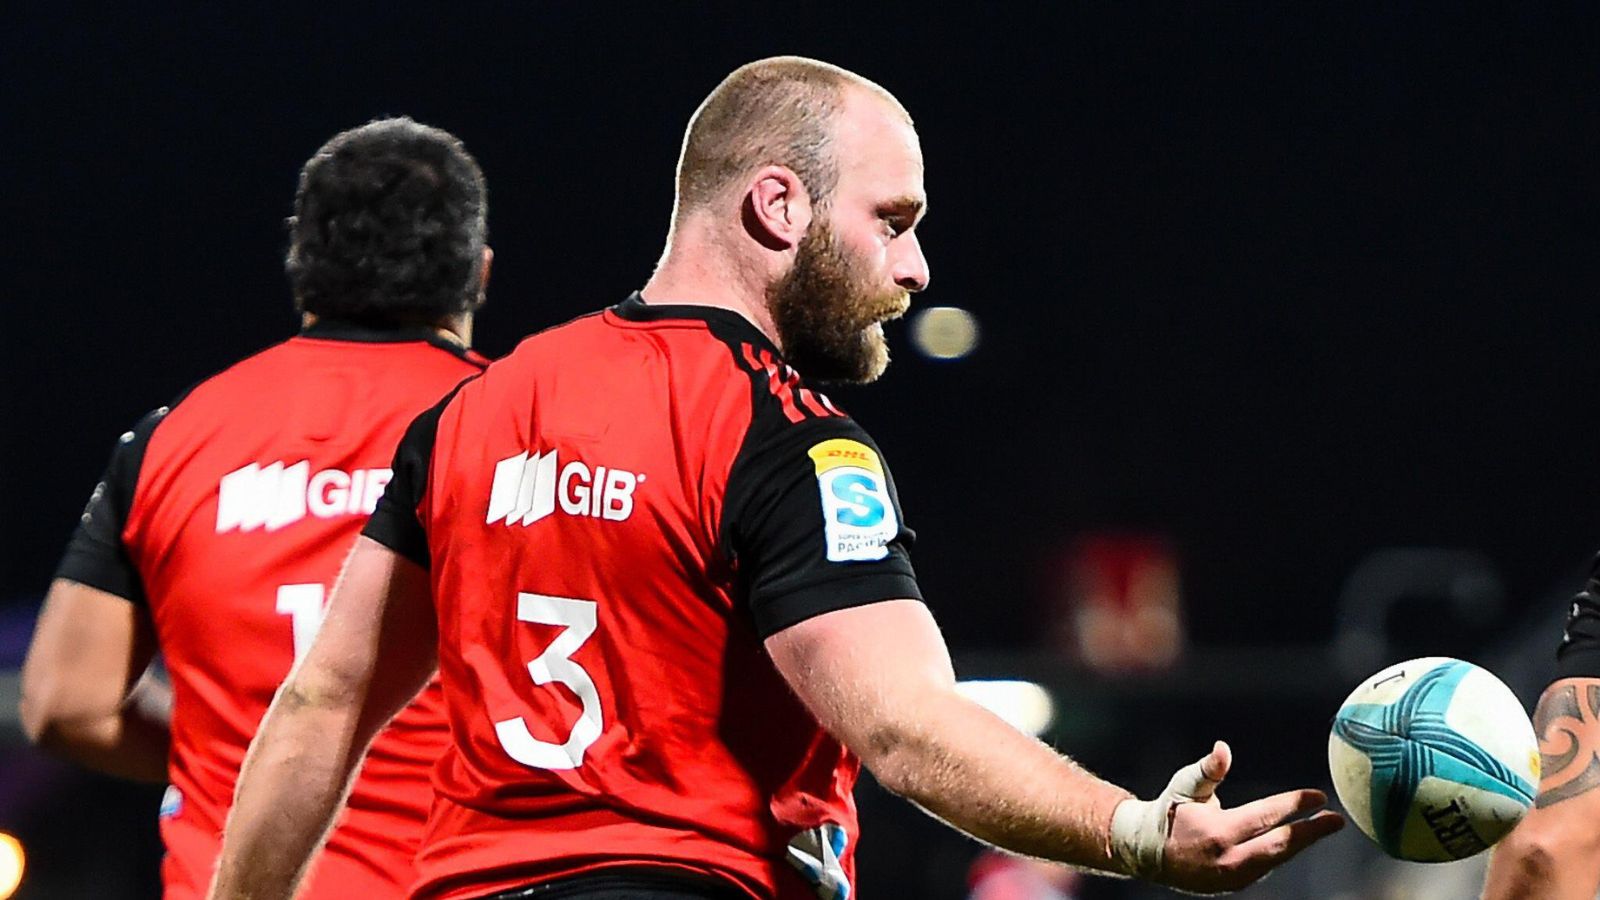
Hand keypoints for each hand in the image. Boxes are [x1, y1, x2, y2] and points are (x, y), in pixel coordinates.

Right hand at [1113, 741, 1344, 894]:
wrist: (1148, 853)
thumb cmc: (1169, 811)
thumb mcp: (1185, 786)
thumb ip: (1208, 769)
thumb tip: (1224, 748)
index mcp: (1219, 832)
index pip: (1266, 817)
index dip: (1295, 805)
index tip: (1319, 796)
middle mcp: (1229, 859)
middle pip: (1281, 845)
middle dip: (1312, 832)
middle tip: (1337, 820)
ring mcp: (1233, 876)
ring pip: (1277, 859)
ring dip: (1302, 843)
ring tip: (1324, 827)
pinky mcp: (1234, 884)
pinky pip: (1266, 867)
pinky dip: (1283, 852)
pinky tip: (1296, 839)